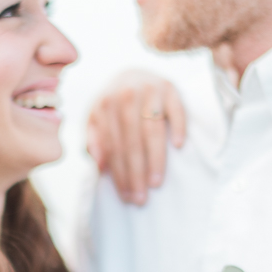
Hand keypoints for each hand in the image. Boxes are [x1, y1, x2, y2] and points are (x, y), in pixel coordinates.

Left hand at [87, 69, 186, 204]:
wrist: (132, 73)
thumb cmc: (113, 106)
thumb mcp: (95, 120)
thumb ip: (94, 142)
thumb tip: (100, 166)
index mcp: (104, 105)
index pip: (113, 147)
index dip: (119, 174)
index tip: (126, 197)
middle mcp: (125, 95)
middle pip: (131, 142)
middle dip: (136, 173)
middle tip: (141, 198)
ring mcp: (149, 90)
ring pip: (152, 130)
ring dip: (155, 159)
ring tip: (156, 183)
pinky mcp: (170, 87)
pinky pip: (176, 109)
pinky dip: (178, 126)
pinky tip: (178, 145)